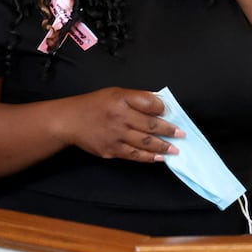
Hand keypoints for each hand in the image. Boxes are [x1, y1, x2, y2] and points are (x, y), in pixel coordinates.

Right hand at [54, 87, 183, 161]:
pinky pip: (134, 155)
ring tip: (175, 149)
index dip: (163, 108)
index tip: (172, 113)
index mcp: (121, 98)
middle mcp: (119, 116)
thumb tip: (160, 105)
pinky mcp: (111, 150)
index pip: (149, 103)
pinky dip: (148, 157)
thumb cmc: (95, 105)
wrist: (70, 121)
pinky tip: (159, 158)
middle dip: (169, 130)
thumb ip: (137, 98)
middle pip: (150, 125)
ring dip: (163, 147)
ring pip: (144, 143)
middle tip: (181, 134)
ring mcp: (115, 135)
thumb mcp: (115, 93)